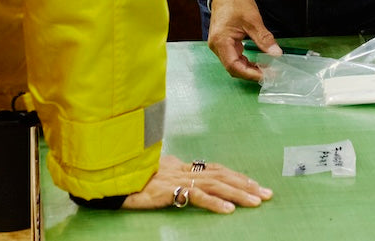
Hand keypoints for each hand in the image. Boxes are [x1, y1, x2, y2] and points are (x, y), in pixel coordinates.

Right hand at [78, 155, 272, 213]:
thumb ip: (171, 172)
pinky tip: (229, 210)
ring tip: (257, 201)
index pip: (215, 168)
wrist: (107, 174)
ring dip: (238, 193)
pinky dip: (215, 202)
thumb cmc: (128, 173)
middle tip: (267, 194)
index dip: (236, 175)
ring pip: (215, 183)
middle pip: (221, 174)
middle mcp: (182, 168)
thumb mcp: (155, 172)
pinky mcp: (167, 189)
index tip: (255, 184)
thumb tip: (182, 176)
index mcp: (181, 164)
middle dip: (246, 184)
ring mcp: (176, 177)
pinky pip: (195, 195)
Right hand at [207, 0, 280, 82]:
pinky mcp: (223, 43)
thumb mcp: (253, 20)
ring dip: (249, 68)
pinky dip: (245, 61)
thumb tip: (276, 54)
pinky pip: (234, 57)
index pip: (234, 66)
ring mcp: (219, 45)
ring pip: (234, 64)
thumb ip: (264, 38)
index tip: (266, 75)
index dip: (250, 74)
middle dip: (251, 72)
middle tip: (270, 73)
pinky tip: (257, 62)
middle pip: (233, 68)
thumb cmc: (236, 1)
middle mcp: (217, 46)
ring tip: (266, 69)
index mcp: (221, 41)